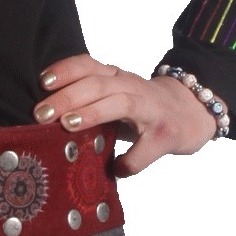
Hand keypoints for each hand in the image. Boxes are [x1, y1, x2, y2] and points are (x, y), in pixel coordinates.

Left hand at [32, 53, 220, 176]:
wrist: (195, 112)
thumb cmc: (143, 110)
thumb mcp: (115, 99)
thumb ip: (88, 104)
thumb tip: (44, 124)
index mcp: (117, 78)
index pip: (89, 64)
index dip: (66, 70)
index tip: (42, 82)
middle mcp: (133, 87)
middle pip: (98, 82)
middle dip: (67, 96)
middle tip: (40, 113)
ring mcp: (151, 109)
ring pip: (121, 102)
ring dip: (92, 112)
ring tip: (67, 125)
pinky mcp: (166, 134)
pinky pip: (144, 150)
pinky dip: (127, 162)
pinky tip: (114, 170)